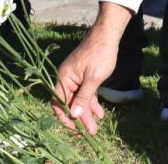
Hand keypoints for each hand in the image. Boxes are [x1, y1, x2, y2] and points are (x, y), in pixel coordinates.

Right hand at [52, 4, 129, 133]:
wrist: (108, 34)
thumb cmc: (100, 54)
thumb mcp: (94, 78)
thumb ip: (84, 97)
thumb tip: (74, 115)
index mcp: (64, 78)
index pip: (59, 103)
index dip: (66, 118)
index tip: (76, 129)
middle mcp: (66, 78)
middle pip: (70, 103)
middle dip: (80, 118)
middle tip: (91, 132)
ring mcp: (75, 77)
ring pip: (79, 99)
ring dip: (87, 112)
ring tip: (96, 126)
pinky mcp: (84, 76)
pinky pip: (85, 92)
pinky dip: (91, 102)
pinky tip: (99, 112)